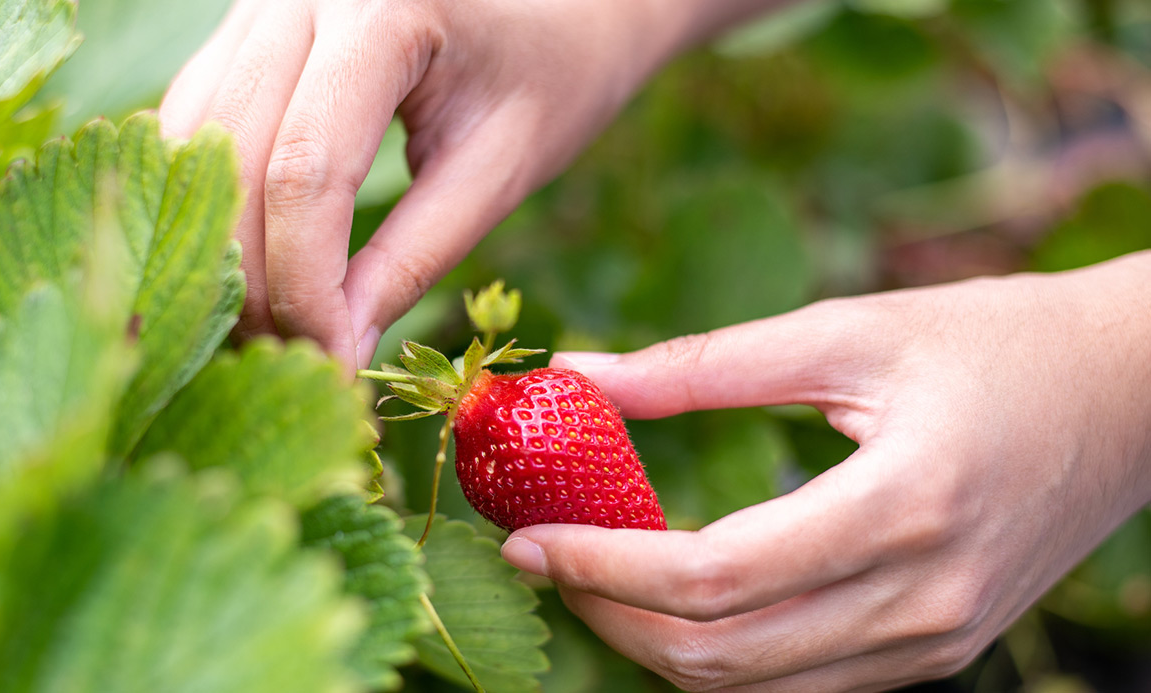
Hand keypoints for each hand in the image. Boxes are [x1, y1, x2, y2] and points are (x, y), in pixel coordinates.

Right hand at [159, 0, 790, 367]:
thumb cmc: (555, 71)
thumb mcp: (499, 171)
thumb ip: (412, 259)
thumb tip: (333, 353)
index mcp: (383, 10)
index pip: (306, 170)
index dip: (304, 284)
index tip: (331, 364)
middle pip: (231, 160)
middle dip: (252, 280)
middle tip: (290, 367)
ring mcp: (261, 1)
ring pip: (192, 144)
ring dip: (219, 249)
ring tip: (267, 331)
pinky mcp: (245, 23)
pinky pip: (196, 121)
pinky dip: (214, 203)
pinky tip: (247, 268)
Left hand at [501, 251, 1150, 690]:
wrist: (1129, 395)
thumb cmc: (992, 342)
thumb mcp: (846, 332)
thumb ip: (703, 365)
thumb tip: (579, 376)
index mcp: (902, 507)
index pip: (715, 577)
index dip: (601, 567)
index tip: (524, 539)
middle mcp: (922, 600)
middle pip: (721, 656)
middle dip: (609, 617)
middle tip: (542, 557)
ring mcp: (935, 642)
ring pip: (755, 688)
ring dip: (655, 645)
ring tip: (593, 575)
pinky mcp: (937, 651)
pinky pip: (801, 682)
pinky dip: (723, 653)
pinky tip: (676, 598)